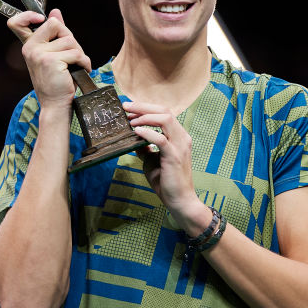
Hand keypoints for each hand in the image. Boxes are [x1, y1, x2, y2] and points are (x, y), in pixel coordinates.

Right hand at [7, 8, 91, 110]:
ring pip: (70, 40)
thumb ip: (55, 33)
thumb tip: (55, 12)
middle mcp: (30, 48)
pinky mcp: (51, 61)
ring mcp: (39, 54)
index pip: (16, 22)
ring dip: (79, 54)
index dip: (27, 15)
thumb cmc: (57, 80)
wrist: (56, 103)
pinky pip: (76, 53)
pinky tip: (79, 71)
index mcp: (29, 45)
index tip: (42, 18)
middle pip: (56, 24)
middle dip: (70, 39)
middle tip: (71, 56)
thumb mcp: (54, 54)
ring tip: (74, 66)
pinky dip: (84, 62)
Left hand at [125, 101, 211, 233]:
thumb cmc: (167, 181)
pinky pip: (160, 139)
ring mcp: (180, 146)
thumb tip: (132, 137)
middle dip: (143, 107)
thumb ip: (145, 147)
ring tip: (130, 120)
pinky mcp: (174, 156)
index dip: (146, 108)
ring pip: (165, 119)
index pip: (163, 113)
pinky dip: (147, 132)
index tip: (129, 108)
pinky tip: (136, 132)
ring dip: (145, 116)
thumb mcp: (151, 160)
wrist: (179, 200)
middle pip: (164, 111)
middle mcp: (182, 137)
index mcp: (178, 136)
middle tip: (126, 106)